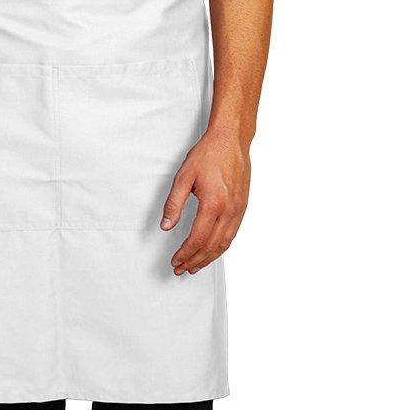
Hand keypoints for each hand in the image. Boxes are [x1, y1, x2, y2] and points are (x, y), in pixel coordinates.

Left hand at [160, 128, 249, 274]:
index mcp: (213, 203)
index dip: (185, 253)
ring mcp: (238, 210)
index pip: (197, 239)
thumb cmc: (209, 154)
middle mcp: (229, 210)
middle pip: (211, 247)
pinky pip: (232, 235)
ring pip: (224, 244)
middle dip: (195, 261)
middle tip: (181, 268)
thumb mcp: (184, 176)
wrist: (231, 140)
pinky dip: (221, 247)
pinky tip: (212, 250)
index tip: (176, 260)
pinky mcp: (242, 208)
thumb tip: (166, 225)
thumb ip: (174, 204)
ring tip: (195, 266)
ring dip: (208, 258)